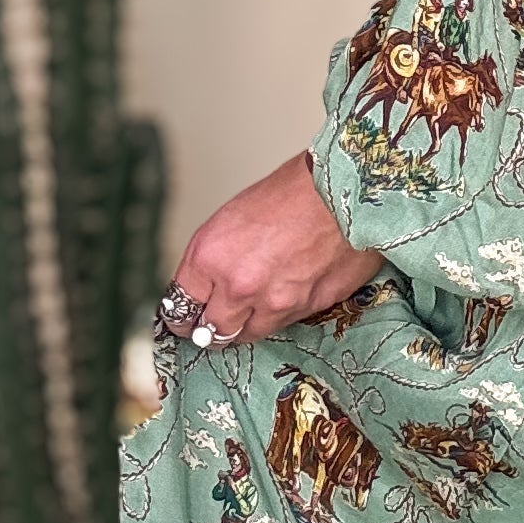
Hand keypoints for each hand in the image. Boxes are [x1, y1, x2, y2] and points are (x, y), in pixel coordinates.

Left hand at [166, 152, 384, 346]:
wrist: (343, 188)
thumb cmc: (290, 192)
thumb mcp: (231, 220)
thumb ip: (213, 262)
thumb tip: (206, 290)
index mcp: (210, 258)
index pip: (180, 308)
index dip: (180, 317)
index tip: (183, 321)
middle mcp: (239, 287)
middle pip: (211, 332)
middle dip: (210, 329)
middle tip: (212, 324)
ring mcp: (276, 302)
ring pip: (249, 333)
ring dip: (247, 324)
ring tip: (254, 306)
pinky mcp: (310, 307)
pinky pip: (286, 322)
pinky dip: (282, 312)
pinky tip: (288, 290)